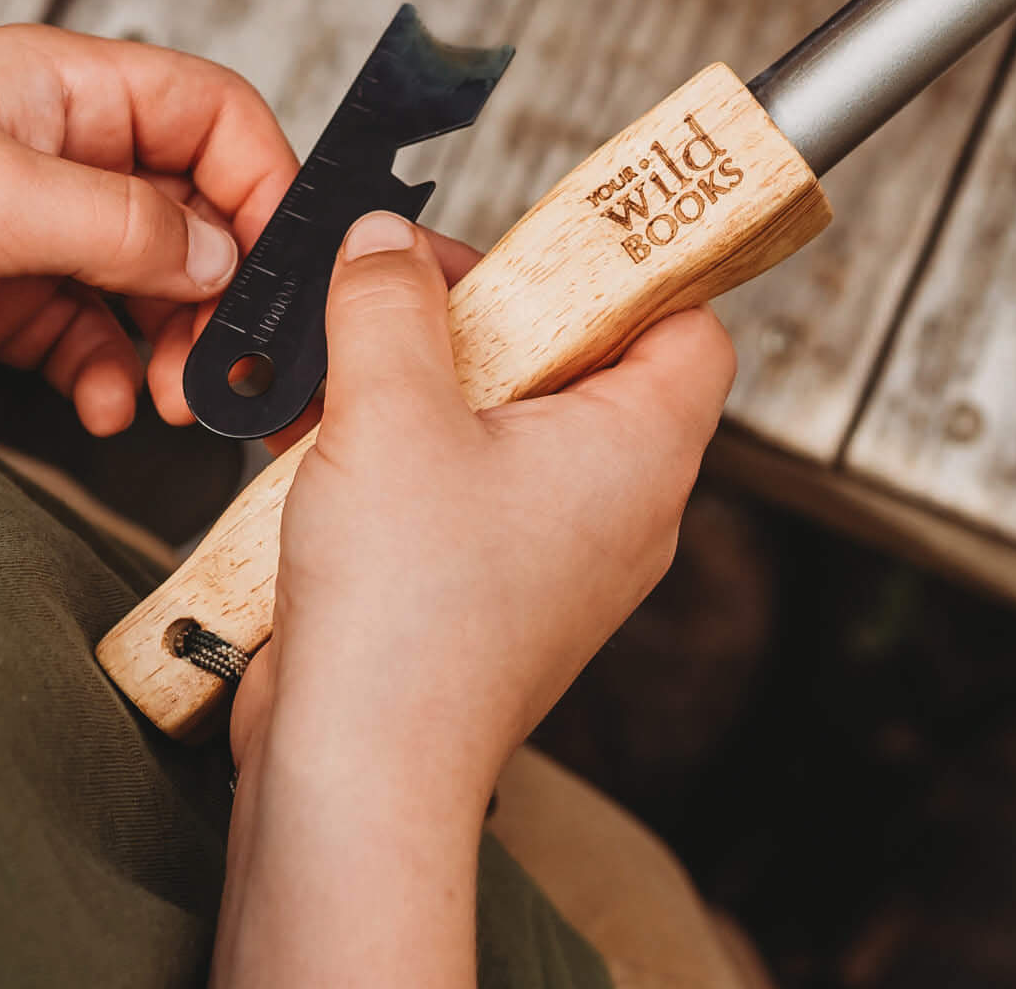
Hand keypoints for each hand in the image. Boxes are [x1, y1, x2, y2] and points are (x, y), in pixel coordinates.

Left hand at [0, 25, 297, 433]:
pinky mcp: (1, 299)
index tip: (281, 258)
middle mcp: (61, 153)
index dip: (260, 180)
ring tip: (174, 391)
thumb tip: (218, 257)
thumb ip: (123, 223)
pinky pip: (89, 335)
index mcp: (66, 90)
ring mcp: (32, 229)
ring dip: (174, 340)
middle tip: (227, 351)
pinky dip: (109, 374)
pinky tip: (103, 402)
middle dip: (218, 284)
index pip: (210, 114)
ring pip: (149, 280)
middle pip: (191, 206)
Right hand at [215, 213, 734, 987]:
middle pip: (590, 359)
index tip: (551, 236)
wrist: (360, 779)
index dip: (629, 267)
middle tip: (418, 291)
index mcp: (645, 445)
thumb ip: (393, 304)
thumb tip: (387, 242)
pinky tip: (326, 439)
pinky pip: (474, 488)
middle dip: (495, 316)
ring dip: (434, 384)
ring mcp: (567, 553)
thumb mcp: (393, 411)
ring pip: (519, 424)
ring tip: (354, 363)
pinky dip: (412, 453)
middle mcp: (626, 501)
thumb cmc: (411, 619)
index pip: (689, 322)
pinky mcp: (502, 591)